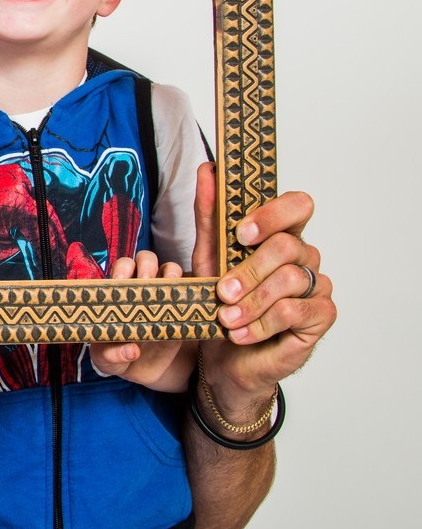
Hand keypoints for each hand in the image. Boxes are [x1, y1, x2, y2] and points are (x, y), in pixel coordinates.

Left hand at [89, 251, 193, 391]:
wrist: (145, 371)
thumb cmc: (117, 358)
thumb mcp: (107, 361)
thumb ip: (112, 356)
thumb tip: (132, 350)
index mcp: (116, 294)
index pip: (119, 269)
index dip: (121, 269)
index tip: (121, 280)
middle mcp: (140, 288)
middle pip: (145, 260)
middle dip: (146, 265)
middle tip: (146, 281)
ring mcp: (163, 296)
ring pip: (169, 269)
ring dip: (171, 272)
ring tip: (169, 285)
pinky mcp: (182, 308)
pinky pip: (189, 291)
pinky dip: (191, 291)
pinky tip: (189, 300)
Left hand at [189, 162, 335, 406]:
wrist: (225, 357)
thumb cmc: (221, 303)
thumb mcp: (207, 257)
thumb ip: (209, 215)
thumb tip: (207, 170)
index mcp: (281, 235)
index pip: (299, 205)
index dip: (273, 214)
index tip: (242, 232)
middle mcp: (304, 257)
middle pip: (288, 246)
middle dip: (249, 270)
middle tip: (223, 292)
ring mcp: (316, 286)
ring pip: (290, 280)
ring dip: (251, 301)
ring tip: (226, 318)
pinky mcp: (321, 316)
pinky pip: (295, 311)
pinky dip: (261, 324)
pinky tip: (241, 334)